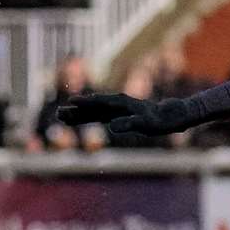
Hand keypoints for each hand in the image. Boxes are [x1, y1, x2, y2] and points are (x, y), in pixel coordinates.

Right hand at [56, 93, 196, 135]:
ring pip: (93, 111)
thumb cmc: (161, 121)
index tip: (71, 103)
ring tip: (61, 116)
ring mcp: (117, 110)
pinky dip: (87, 117)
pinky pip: (98, 116)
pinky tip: (79, 118)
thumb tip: (112, 127)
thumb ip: (130, 124)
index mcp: (122, 104)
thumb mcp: (147, 124)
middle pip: (92, 107)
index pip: (99, 103)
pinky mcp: (118, 115)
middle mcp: (117, 104)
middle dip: (76, 110)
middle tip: (58, 113)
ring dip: (78, 113)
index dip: (85, 104)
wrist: (171, 116)